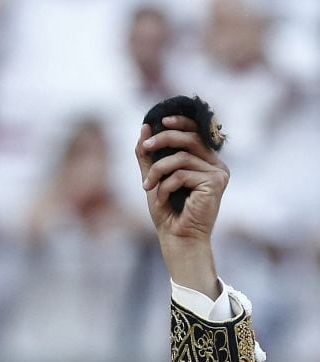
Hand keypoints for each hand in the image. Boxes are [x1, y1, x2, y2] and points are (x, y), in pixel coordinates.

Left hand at [136, 115, 229, 297]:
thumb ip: (149, 156)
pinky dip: (165, 186)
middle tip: (144, 147)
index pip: (195, 132)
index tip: (160, 121)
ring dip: (158, 170)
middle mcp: (216, 165)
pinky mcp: (215, 183)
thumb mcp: (154, 179)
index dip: (179, 122)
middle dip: (163, 140)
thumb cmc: (167, 212)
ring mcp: (218, 173)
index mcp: (205, 162)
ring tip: (146, 187)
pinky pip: (182, 174)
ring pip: (182, 157)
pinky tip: (162, 200)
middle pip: (189, 138)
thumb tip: (145, 126)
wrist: (176, 239)